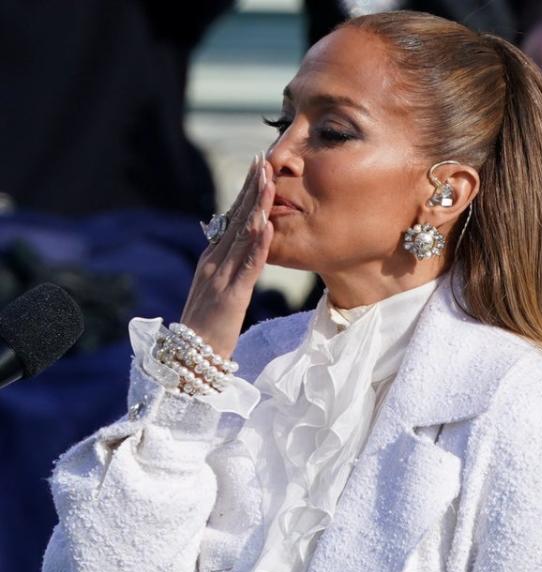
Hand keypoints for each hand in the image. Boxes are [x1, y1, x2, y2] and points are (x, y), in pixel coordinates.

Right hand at [179, 153, 274, 358]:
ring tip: (269, 182)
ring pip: (242, 236)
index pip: (231, 219)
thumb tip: (240, 245)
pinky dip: (258, 245)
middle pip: (236, 219)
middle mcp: (214, 262)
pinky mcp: (231, 296)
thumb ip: (226, 267)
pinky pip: (247, 266)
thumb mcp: (217, 290)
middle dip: (251, 189)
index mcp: (211, 259)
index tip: (257, 168)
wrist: (191, 359)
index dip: (245, 193)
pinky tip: (268, 227)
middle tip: (263, 160)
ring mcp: (221, 277)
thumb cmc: (207, 327)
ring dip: (257, 208)